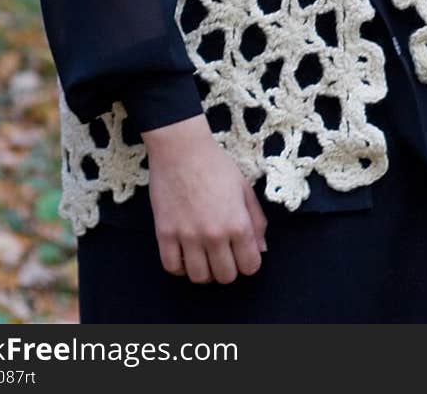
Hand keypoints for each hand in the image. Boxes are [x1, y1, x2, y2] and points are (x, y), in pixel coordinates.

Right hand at [142, 113, 267, 283]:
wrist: (181, 149)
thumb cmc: (215, 164)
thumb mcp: (244, 188)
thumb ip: (256, 220)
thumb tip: (261, 249)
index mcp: (237, 222)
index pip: (250, 266)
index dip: (249, 262)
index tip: (242, 253)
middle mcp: (214, 234)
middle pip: (226, 276)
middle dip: (229, 269)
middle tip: (224, 254)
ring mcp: (187, 236)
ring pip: (199, 277)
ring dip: (205, 271)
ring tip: (204, 256)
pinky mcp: (165, 234)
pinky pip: (172, 267)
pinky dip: (180, 267)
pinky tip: (185, 255)